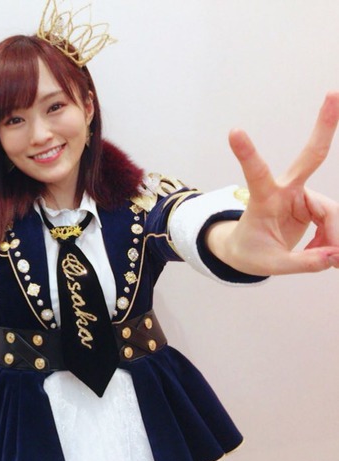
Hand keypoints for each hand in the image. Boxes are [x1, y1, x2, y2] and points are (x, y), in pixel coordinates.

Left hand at [207, 92, 338, 274]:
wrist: (246, 251)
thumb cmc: (250, 252)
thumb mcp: (270, 265)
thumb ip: (303, 263)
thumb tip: (336, 256)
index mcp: (262, 200)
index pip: (255, 173)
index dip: (247, 153)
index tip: (234, 131)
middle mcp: (284, 190)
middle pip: (310, 157)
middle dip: (325, 126)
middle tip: (333, 94)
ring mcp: (301, 195)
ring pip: (331, 213)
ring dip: (333, 238)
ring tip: (328, 261)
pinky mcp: (312, 204)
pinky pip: (332, 222)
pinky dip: (332, 242)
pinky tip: (324, 255)